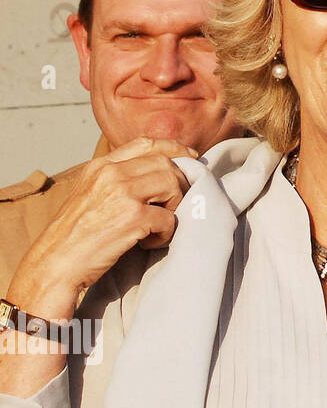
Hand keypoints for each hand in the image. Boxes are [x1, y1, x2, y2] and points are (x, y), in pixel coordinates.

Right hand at [5, 137, 194, 316]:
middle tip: (171, 208)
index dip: (174, 149)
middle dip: (178, 185)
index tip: (191, 158)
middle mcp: (111, 173)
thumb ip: (117, 179)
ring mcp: (122, 193)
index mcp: (100, 166)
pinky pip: (170, 219)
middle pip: (166, 164)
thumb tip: (159, 172)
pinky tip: (147, 243)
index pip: (146, 143)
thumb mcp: (90, 194)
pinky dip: (165, 234)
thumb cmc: (74, 235)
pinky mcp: (132, 217)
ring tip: (156, 226)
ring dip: (173, 208)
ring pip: (173, 185)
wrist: (54, 264)